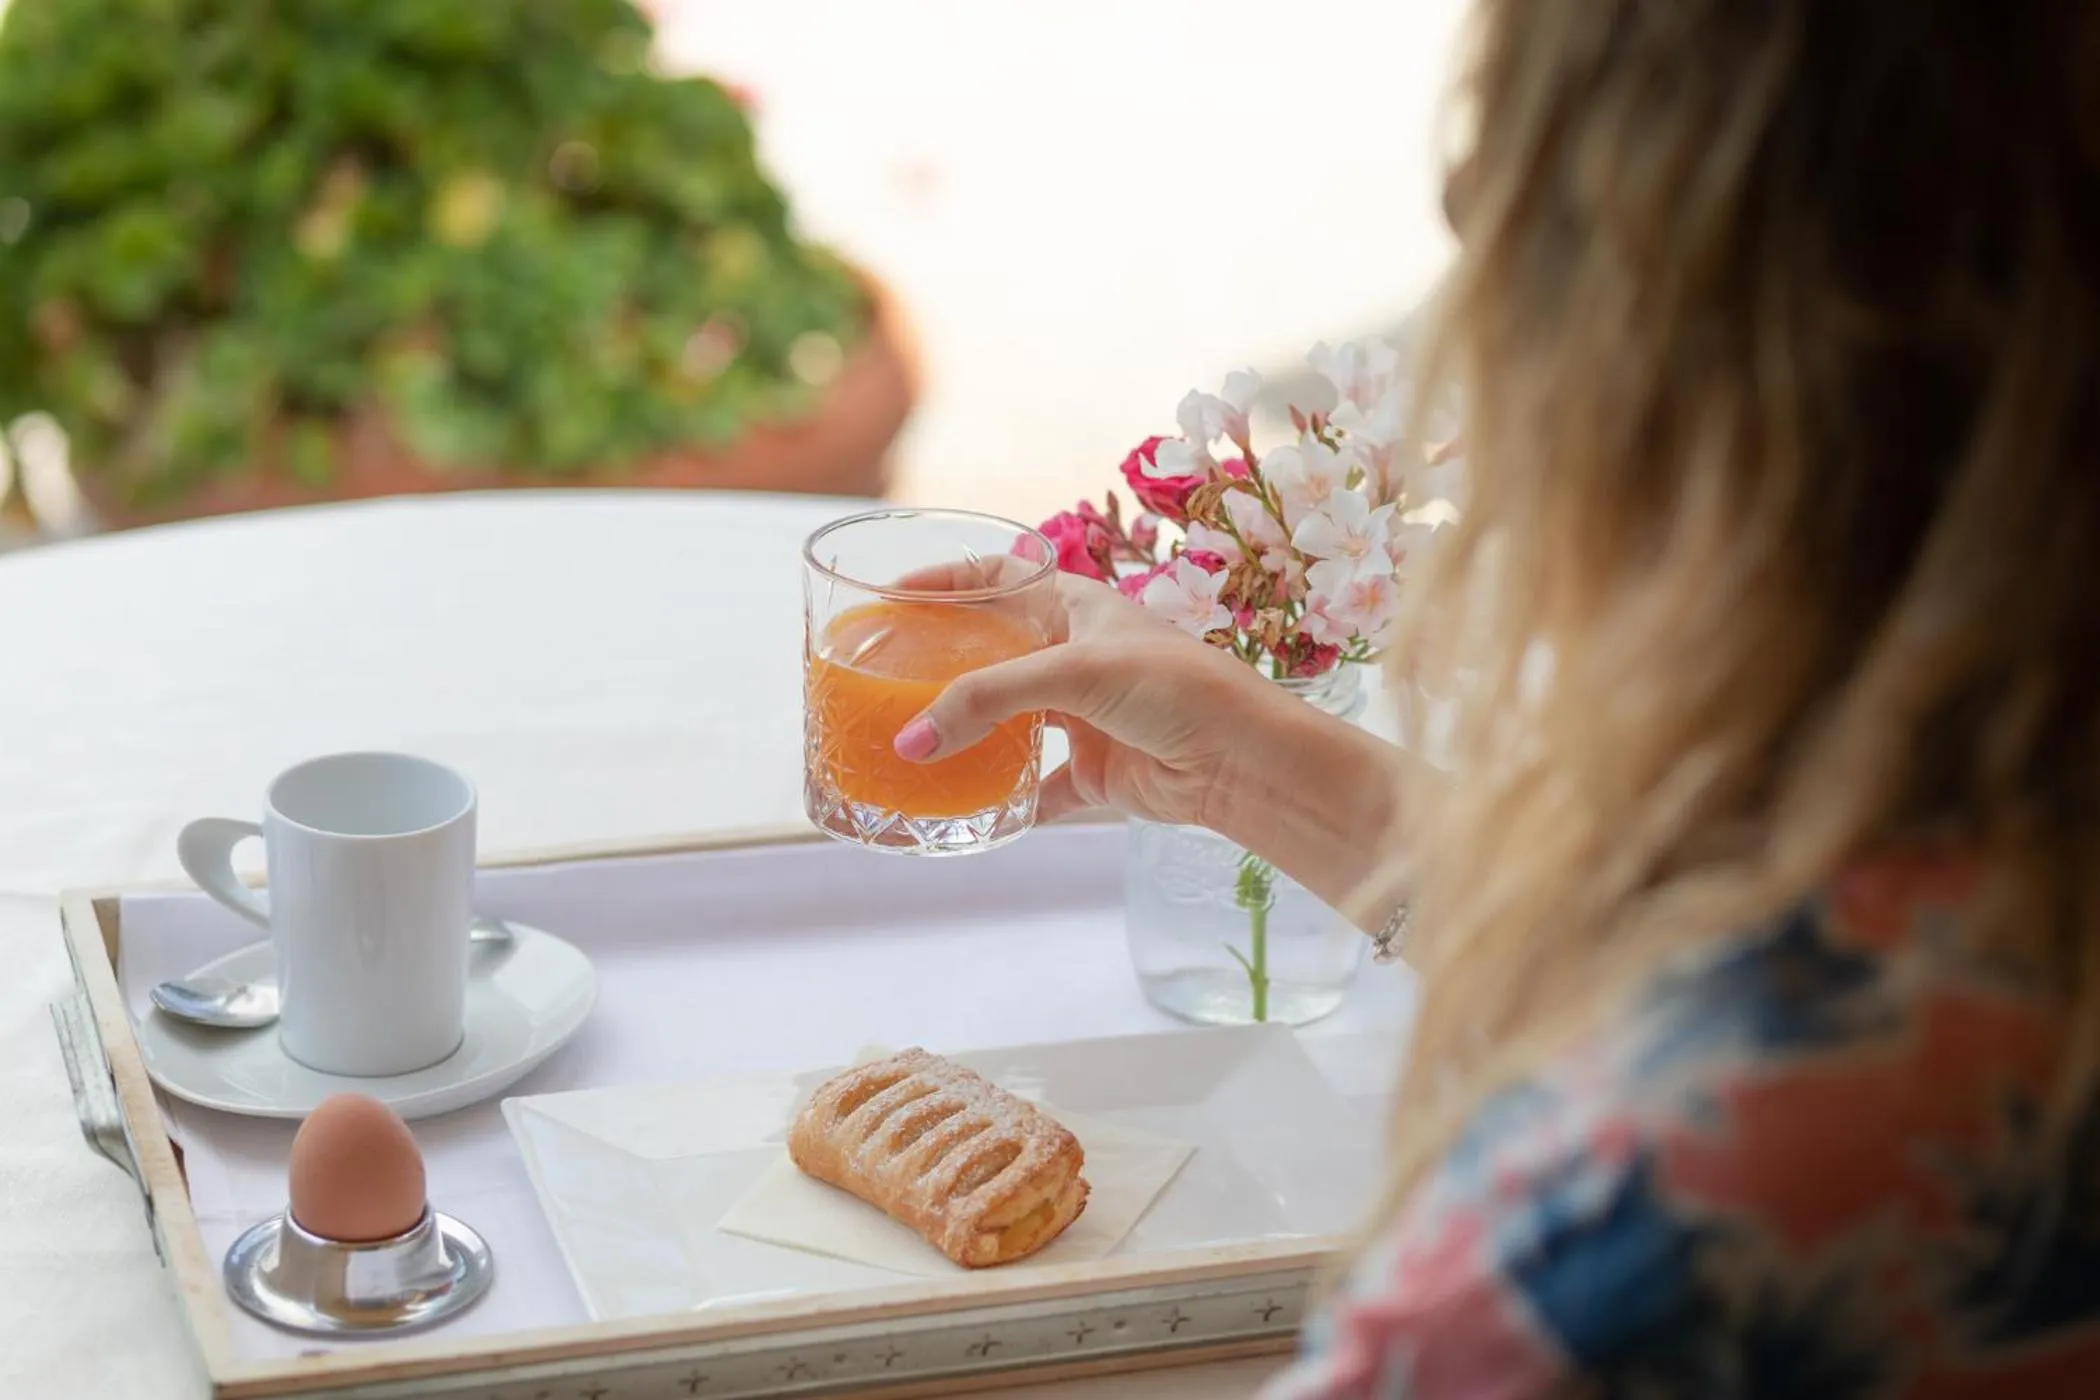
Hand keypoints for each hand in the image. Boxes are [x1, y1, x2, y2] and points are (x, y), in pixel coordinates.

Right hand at [892, 570, 1274, 827]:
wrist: (1243, 760)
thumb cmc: (1175, 688)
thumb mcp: (1074, 672)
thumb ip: (988, 700)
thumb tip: (910, 740)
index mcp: (1075, 606)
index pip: (996, 577)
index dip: (946, 582)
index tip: (892, 600)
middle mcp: (1075, 655)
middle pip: (994, 653)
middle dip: (944, 665)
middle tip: (886, 678)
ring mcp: (1084, 715)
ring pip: (1009, 721)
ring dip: (968, 734)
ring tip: (910, 742)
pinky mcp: (1094, 771)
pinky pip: (1037, 785)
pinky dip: (1007, 797)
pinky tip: (967, 805)